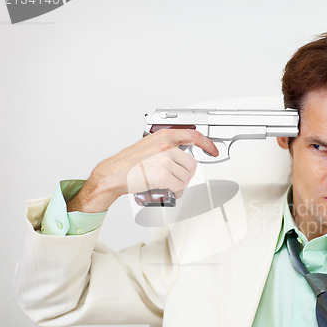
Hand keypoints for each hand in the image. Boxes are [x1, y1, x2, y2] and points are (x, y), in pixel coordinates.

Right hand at [67, 129, 218, 212]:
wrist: (114, 173)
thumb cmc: (129, 162)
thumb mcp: (149, 145)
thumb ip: (166, 146)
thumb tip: (182, 154)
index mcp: (164, 136)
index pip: (194, 136)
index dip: (207, 144)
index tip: (213, 150)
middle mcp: (166, 146)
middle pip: (191, 164)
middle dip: (185, 174)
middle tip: (174, 178)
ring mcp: (165, 160)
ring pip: (186, 177)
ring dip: (180, 183)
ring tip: (167, 183)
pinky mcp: (163, 175)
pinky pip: (179, 186)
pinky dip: (175, 191)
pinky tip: (166, 189)